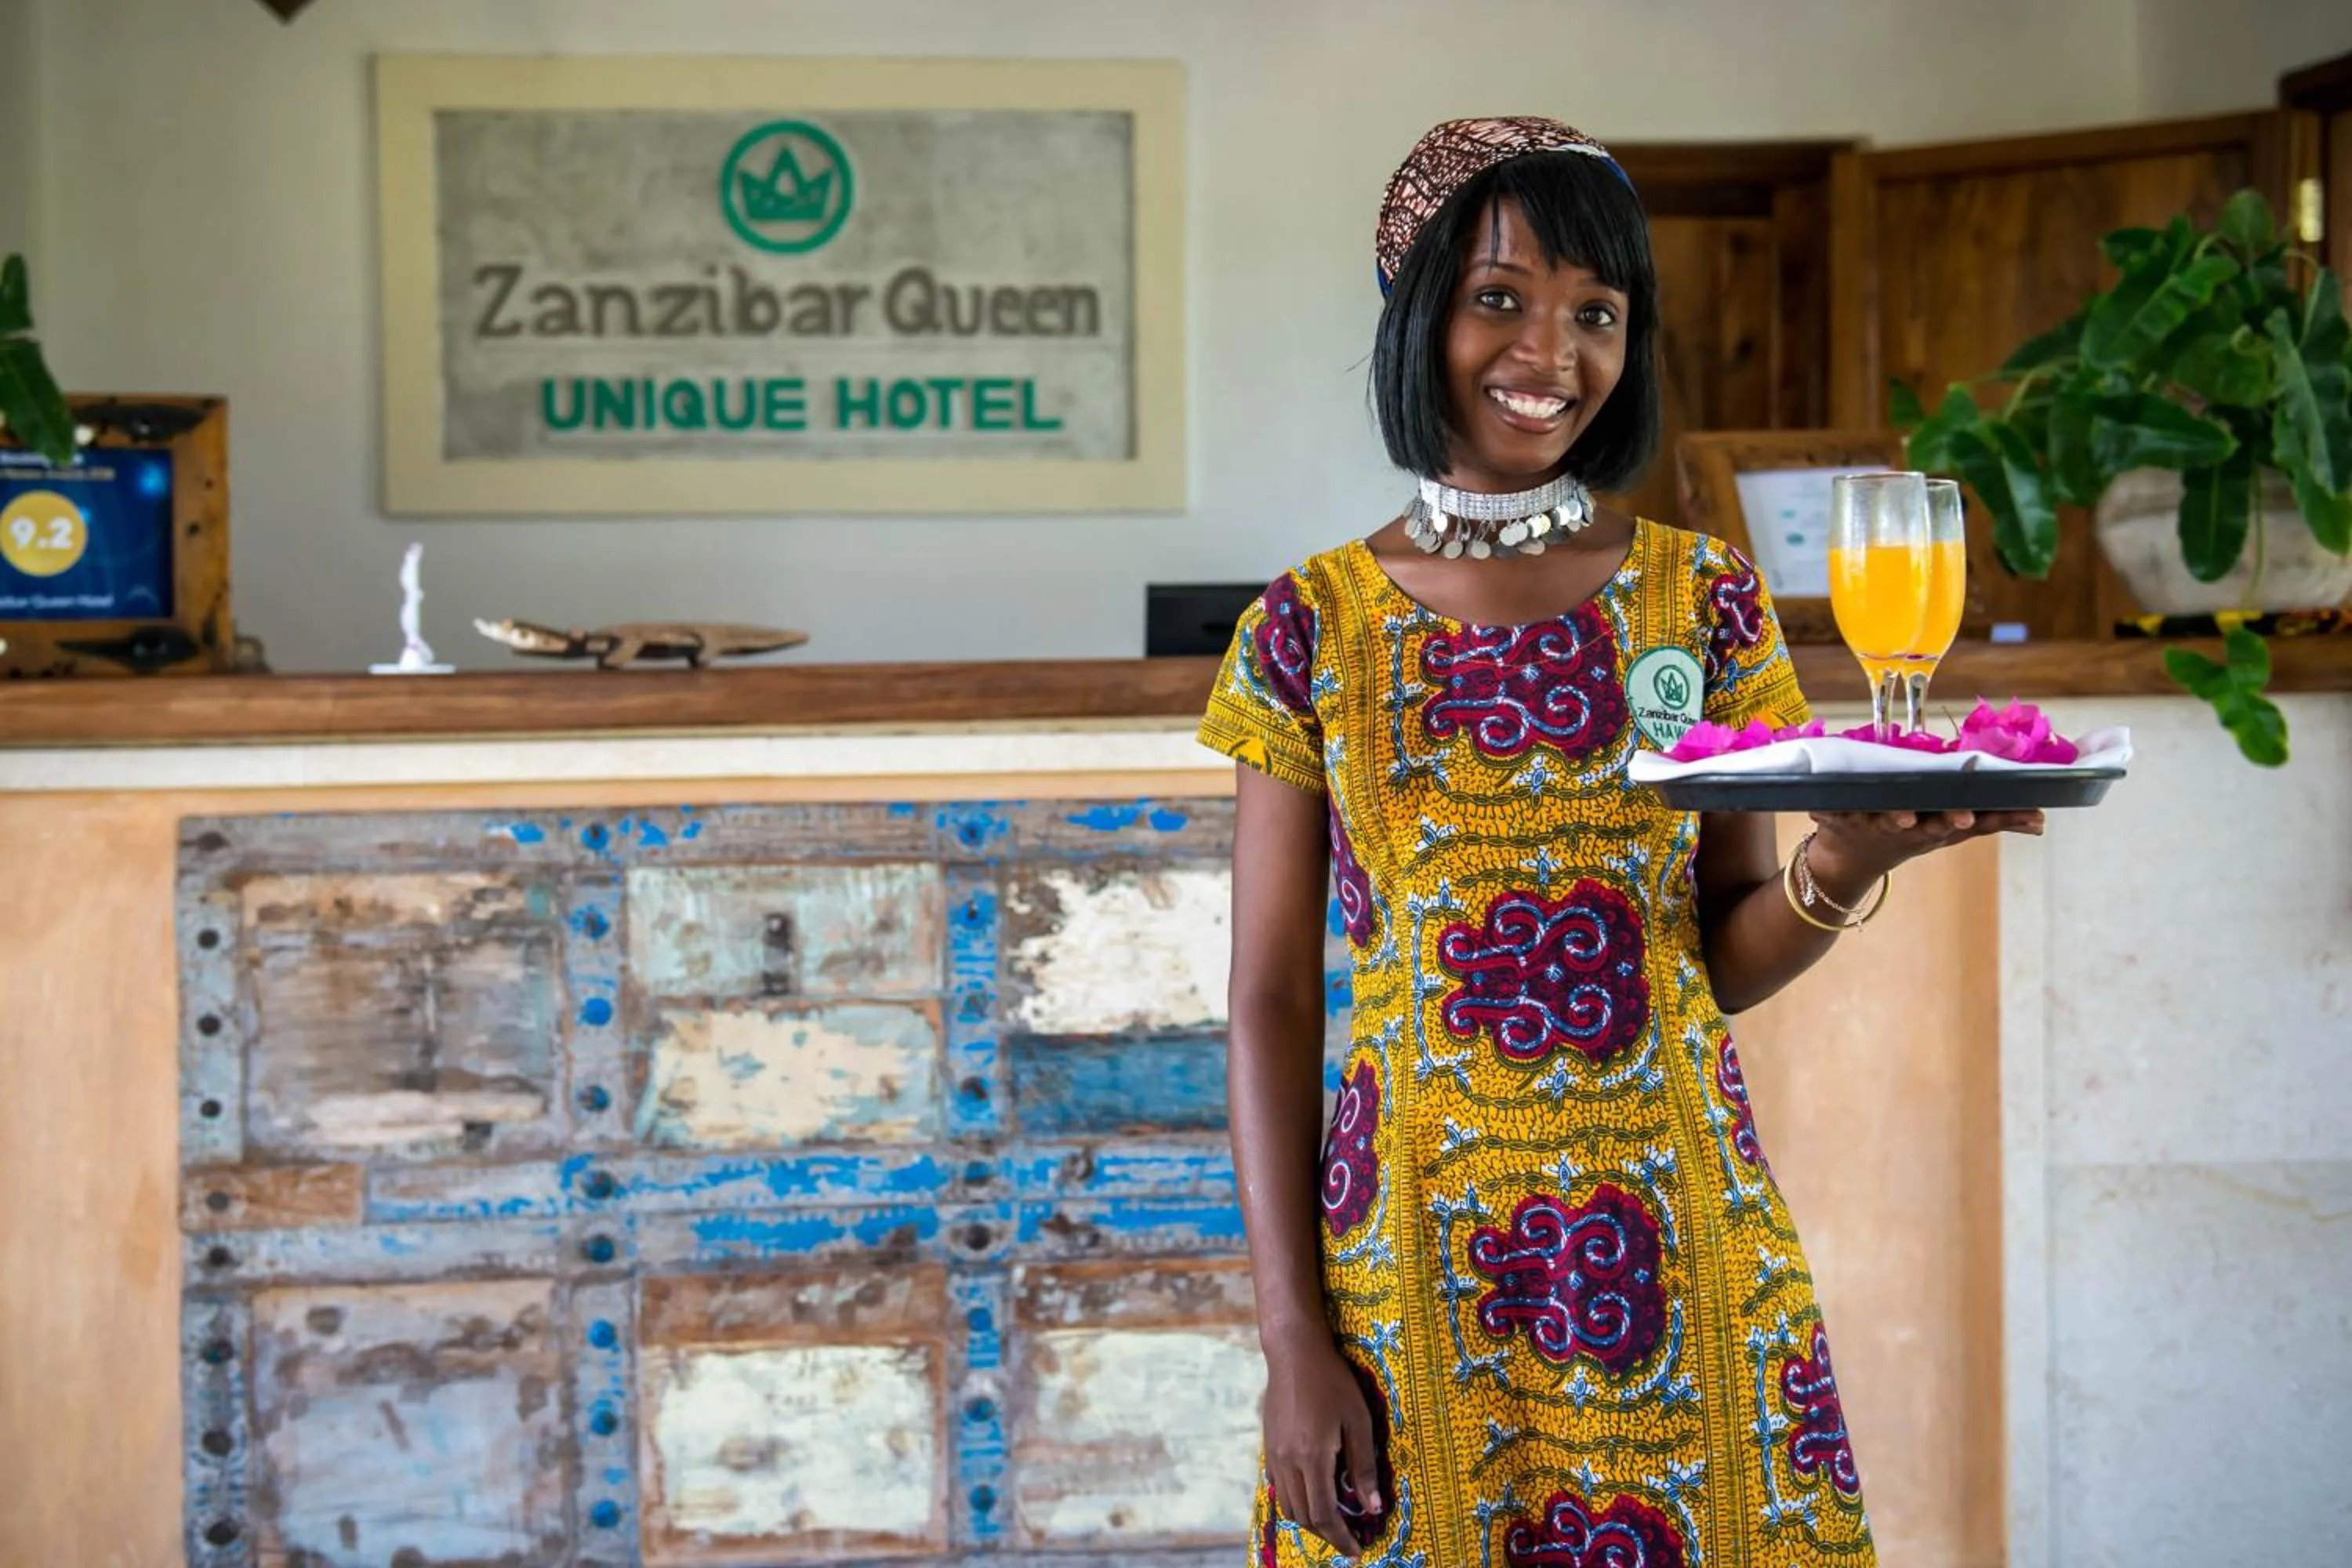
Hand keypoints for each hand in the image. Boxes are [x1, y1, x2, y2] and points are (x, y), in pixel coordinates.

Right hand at [1263, 1331, 1382, 1554]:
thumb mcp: (1358, 1421)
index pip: (1324, 1514)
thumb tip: (1373, 1507)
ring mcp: (1274, 1455)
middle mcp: (1288, 1462)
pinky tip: (1312, 1493)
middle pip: (1304, 1516)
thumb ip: (1363, 1466)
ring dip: (1310, 1520)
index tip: (1357, 1549)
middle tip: (1348, 1539)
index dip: (1341, 1537)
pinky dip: (1296, 1501)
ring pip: (1288, 1505)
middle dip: (1327, 1534)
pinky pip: (1280, 1487)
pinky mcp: (1269, 1445)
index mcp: (1312, 1457)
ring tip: (1333, 1521)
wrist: (1294, 1353)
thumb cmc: (1332, 1381)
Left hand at [1807, 807, 2044, 892]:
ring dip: (1894, 818)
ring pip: (1883, 819)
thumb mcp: (1949, 831)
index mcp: (1932, 827)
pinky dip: (1824, 812)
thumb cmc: (1908, 833)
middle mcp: (1905, 828)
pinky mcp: (1837, 819)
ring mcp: (1871, 824)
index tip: (1984, 817)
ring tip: (1903, 815)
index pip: (1957, 824)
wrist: (1848, 862)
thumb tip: (2040, 818)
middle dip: (1943, 822)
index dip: (1973, 820)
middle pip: (1928, 825)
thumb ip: (1993, 821)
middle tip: (1959, 818)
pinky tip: (1818, 808)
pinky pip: (1829, 813)